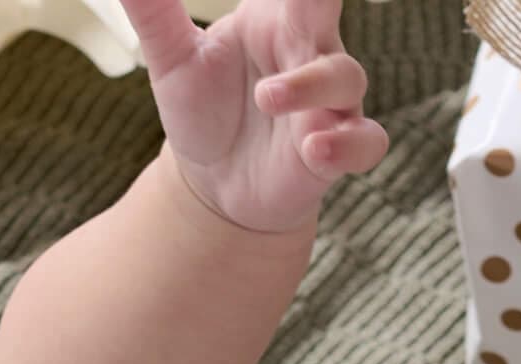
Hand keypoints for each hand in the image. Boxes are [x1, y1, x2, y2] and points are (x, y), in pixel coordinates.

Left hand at [116, 0, 388, 236]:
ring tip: (267, 98)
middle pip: (327, 8)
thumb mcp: (172, 62)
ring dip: (310, 86)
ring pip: (344, 79)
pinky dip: (348, 144)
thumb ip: (155, 13)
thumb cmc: (203, 113)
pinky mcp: (335, 151)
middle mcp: (309, 50)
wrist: (214, 190)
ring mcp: (328, 102)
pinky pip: (365, 142)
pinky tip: (316, 149)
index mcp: (276, 16)